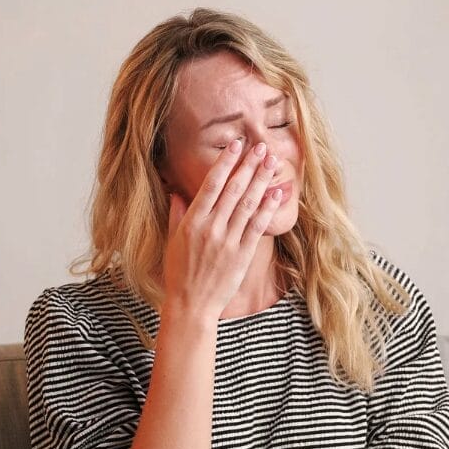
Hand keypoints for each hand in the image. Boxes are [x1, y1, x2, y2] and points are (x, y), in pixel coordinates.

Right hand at [163, 138, 283, 317]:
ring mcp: (228, 241)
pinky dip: (267, 209)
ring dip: (262, 180)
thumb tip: (177, 191)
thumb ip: (177, 213)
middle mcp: (211, 227)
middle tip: (262, 146)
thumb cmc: (179, 272)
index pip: (211, 184)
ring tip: (272, 162)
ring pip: (248, 204)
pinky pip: (257, 226)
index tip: (236, 144)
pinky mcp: (242, 254)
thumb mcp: (172, 240)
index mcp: (192, 220)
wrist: (191, 304)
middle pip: (234, 189)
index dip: (225, 162)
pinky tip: (276, 193)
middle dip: (249, 165)